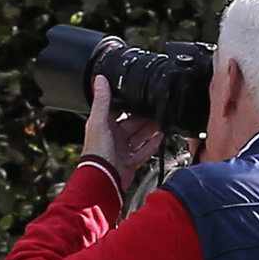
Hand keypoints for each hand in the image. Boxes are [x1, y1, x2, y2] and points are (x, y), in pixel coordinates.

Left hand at [83, 76, 163, 191]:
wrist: (103, 180)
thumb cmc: (97, 153)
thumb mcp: (98, 121)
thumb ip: (101, 101)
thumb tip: (99, 79)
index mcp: (104, 127)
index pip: (117, 111)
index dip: (127, 104)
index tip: (139, 95)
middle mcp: (113, 139)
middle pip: (131, 124)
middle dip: (143, 117)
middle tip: (155, 109)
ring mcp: (121, 152)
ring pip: (139, 137)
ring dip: (150, 129)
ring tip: (161, 120)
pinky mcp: (129, 164)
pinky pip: (143, 153)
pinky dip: (152, 145)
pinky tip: (161, 137)